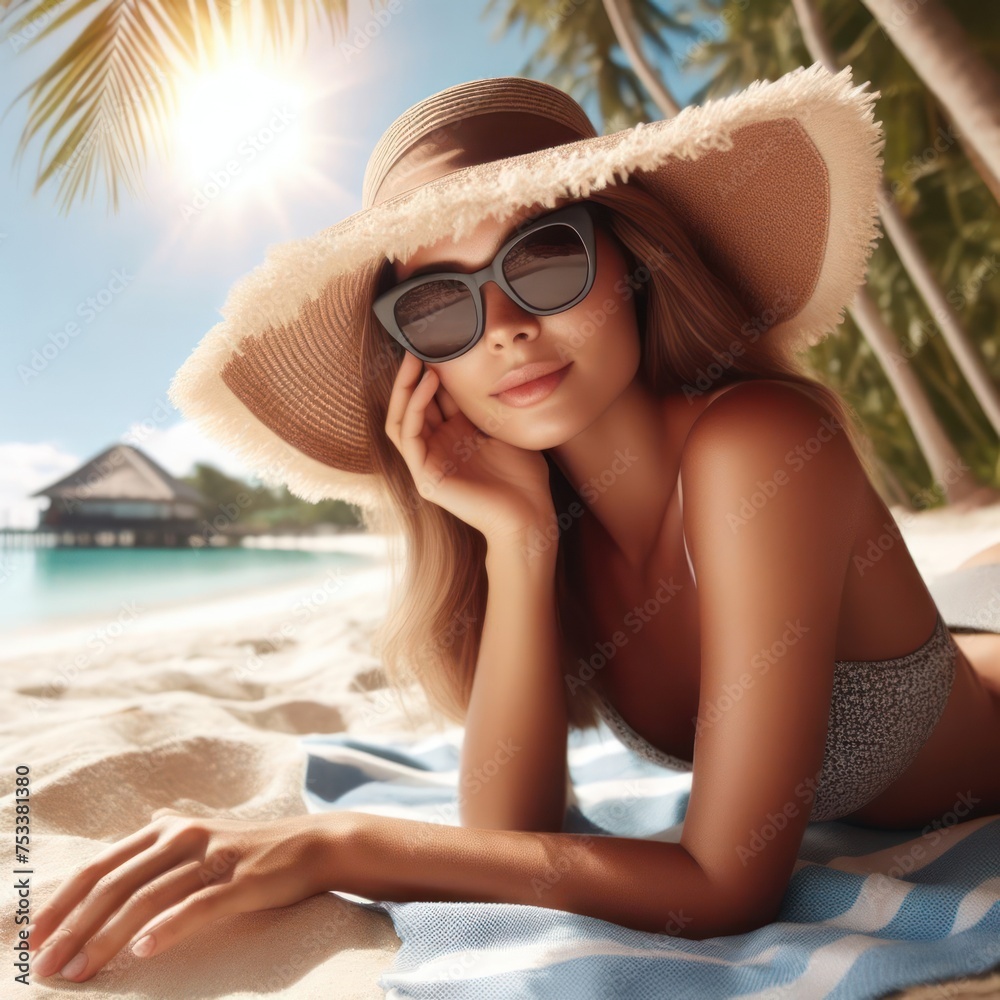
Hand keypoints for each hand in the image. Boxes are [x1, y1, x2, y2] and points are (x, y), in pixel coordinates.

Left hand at [27, 809, 329, 981]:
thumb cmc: (253, 849)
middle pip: (115, 884)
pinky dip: (166, 929)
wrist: (315, 845)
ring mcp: (214, 857)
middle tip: (46, 968)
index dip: (63, 902)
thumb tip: (144, 826)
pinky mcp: (242, 880)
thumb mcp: (206, 834)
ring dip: (107, 938)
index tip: (33, 939)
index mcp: (169, 829)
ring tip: (81, 973)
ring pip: (148, 899)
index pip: (101, 866)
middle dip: (74, 928)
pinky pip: (198, 906)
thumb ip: (170, 834)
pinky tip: (142, 952)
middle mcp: (185, 837)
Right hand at [385, 352, 556, 541]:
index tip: (436, 344)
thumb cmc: (524, 478)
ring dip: (405, 387)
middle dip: (410, 375)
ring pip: (400, 419)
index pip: (432, 400)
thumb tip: (482, 368)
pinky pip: (408, 435)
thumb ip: (484, 404)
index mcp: (453, 438)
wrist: (529, 516)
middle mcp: (436, 450)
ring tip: (417, 360)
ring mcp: (427, 464)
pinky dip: (414, 407)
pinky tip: (429, 384)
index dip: (430, 373)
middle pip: (410, 406)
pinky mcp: (425, 477)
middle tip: (417, 344)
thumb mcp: (502, 428)